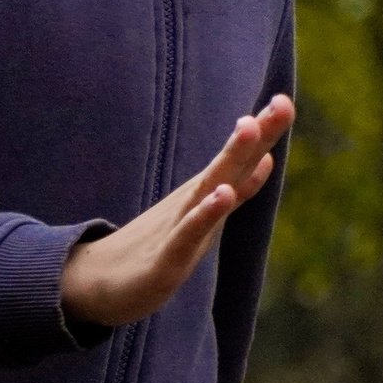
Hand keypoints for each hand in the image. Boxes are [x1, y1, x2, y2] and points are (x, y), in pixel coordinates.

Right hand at [60, 95, 295, 328]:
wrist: (97, 282)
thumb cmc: (156, 247)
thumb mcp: (208, 217)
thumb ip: (239, 187)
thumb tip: (267, 157)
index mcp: (206, 193)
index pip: (243, 158)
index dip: (266, 132)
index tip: (285, 100)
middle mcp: (193, 201)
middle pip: (230, 163)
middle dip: (257, 134)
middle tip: (282, 101)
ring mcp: (178, 227)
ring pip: (209, 187)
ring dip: (231, 158)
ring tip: (250, 127)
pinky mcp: (166, 258)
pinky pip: (189, 232)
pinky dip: (206, 213)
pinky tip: (224, 194)